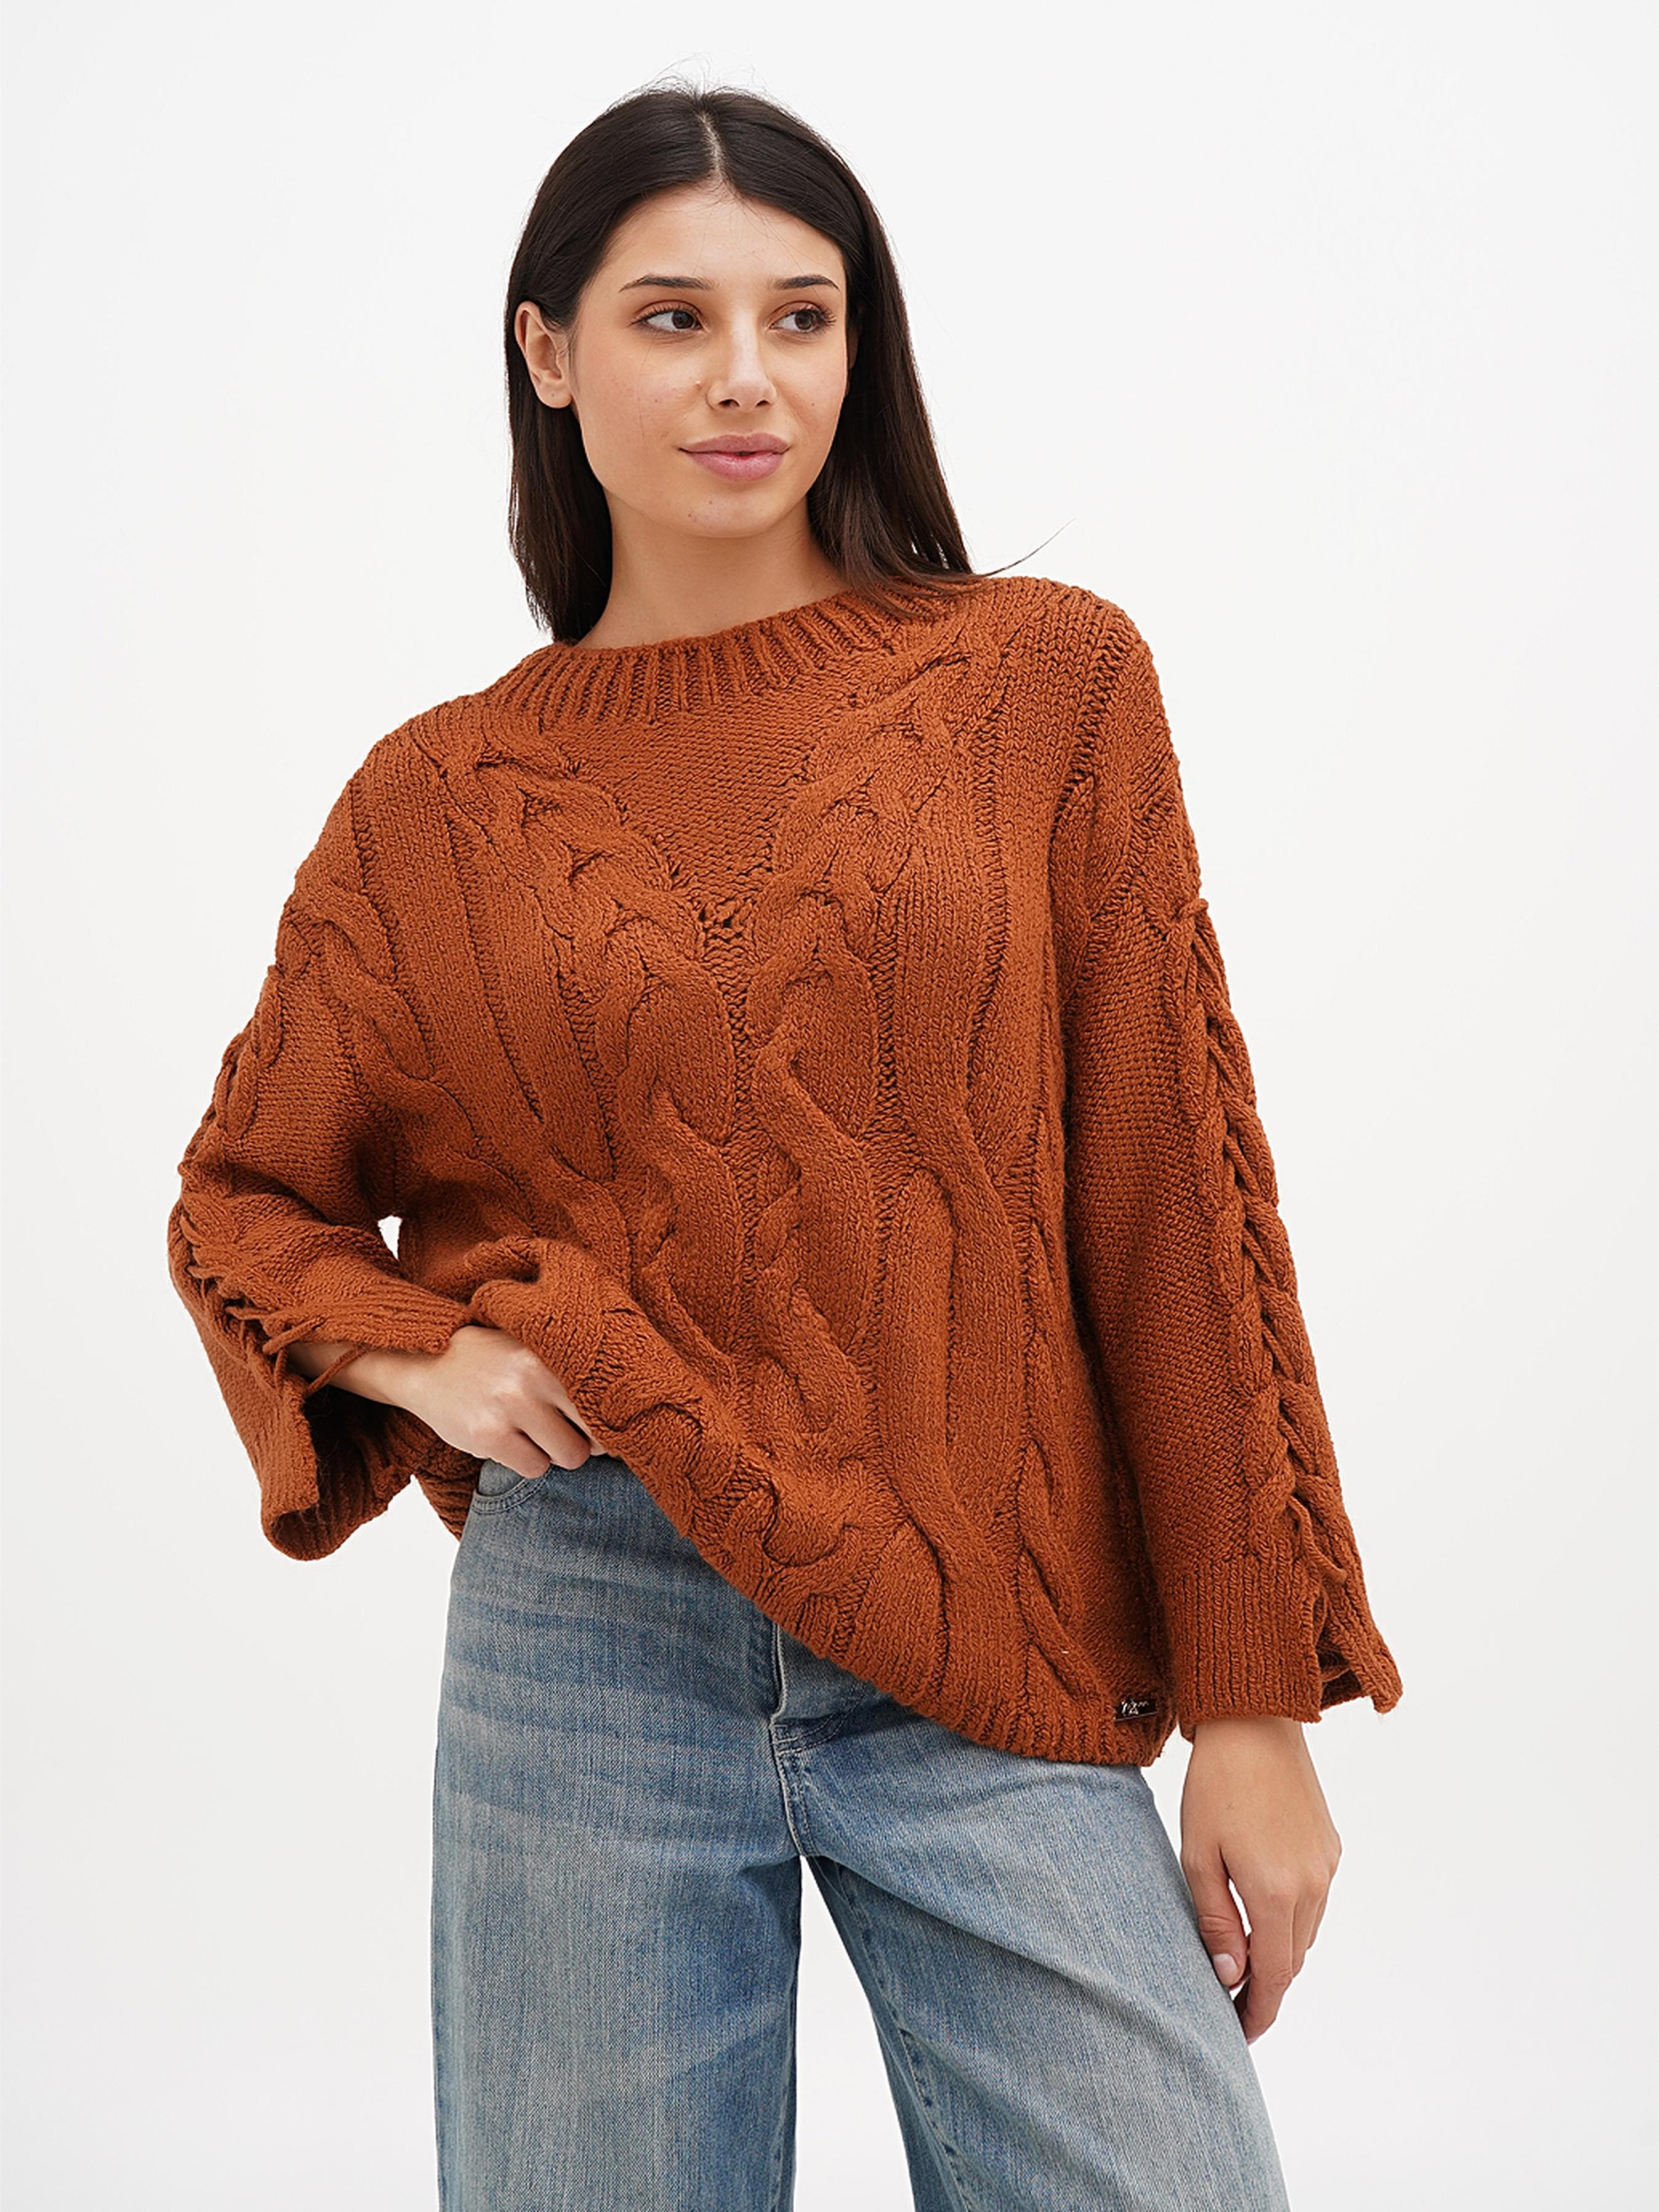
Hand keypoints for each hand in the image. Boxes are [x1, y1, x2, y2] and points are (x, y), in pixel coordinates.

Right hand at [286, 1324, 595, 1480]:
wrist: (424, 1362)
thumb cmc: (490, 1359)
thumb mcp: (530, 1347)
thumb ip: (569, 1369)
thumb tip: (621, 1413)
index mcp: (549, 1351)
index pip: (605, 1399)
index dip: (612, 1421)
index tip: (612, 1429)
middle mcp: (532, 1378)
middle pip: (595, 1434)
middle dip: (587, 1441)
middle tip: (569, 1433)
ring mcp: (509, 1408)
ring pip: (567, 1456)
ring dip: (554, 1452)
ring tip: (533, 1433)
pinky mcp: (488, 1436)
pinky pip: (533, 1468)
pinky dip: (527, 1461)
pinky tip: (510, 1440)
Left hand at [1178, 1715, 1341, 2042]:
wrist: (1254, 1721)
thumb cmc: (1215, 1785)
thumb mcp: (1198, 1855)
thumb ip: (1215, 1921)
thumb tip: (1230, 1978)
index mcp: (1275, 1892)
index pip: (1275, 1977)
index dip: (1258, 2013)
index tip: (1239, 2034)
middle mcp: (1312, 1885)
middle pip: (1293, 1959)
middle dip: (1265, 1984)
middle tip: (1230, 1999)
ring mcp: (1327, 1865)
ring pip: (1306, 1932)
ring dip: (1279, 1950)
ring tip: (1243, 1957)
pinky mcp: (1331, 1846)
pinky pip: (1315, 1900)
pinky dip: (1292, 1917)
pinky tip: (1262, 1907)